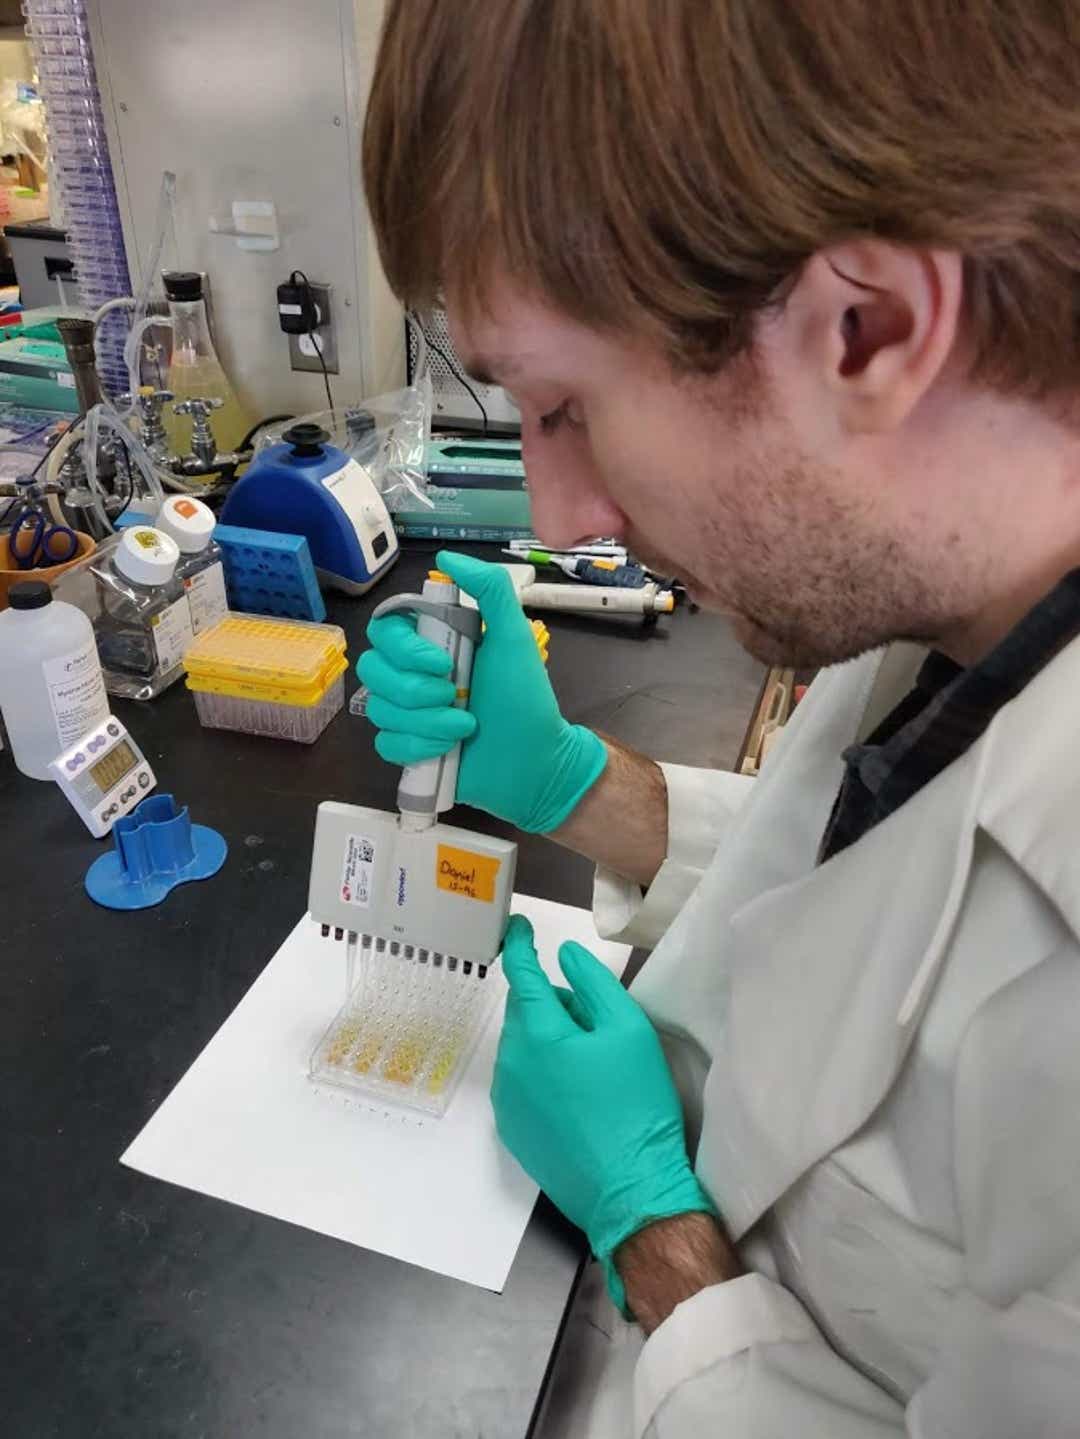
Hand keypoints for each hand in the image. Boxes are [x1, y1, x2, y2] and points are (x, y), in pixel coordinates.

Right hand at [357, 551, 606, 832]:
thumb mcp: (514, 638)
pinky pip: (385, 743)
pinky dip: (416, 746)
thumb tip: (446, 557)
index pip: (385, 628)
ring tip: (464, 726)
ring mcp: (407, 712)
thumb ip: (489, 590)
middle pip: (373, 669)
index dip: (403, 647)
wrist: (535, 760)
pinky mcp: (407, 748)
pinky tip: (447, 749)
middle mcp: (413, 674)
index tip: (442, 662)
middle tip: (456, 696)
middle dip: (414, 689)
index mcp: (432, 643)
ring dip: (425, 721)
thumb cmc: (525, 697)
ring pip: (379, 708)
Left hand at [491, 915, 713, 1308]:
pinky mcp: (512, 1130)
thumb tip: (564, 956)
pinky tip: (577, 1095)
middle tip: (596, 1023)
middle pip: (524, 1012)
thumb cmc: (636, 1106)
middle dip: (552, 1004)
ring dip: (547, 1040)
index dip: (519, 945)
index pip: (521, 974)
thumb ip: (594, 985)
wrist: (629, 1191)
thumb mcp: (629, 1032)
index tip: (518, 927)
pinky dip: (541, 1073)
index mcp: (538, 1033)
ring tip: (592, 1065)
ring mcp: (506, 1100)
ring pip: (522, 1048)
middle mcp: (510, 1062)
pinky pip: (520, 1082)